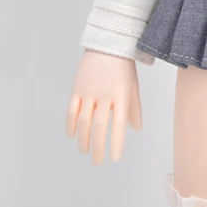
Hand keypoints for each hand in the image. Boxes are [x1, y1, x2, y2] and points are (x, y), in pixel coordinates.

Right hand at [66, 49, 141, 163]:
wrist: (107, 44)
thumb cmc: (123, 67)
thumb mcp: (133, 86)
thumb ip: (134, 108)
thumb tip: (136, 129)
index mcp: (121, 95)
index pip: (119, 125)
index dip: (116, 144)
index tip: (115, 159)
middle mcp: (104, 95)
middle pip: (99, 127)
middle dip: (98, 148)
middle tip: (97, 162)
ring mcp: (89, 91)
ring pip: (83, 122)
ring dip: (83, 140)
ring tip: (85, 151)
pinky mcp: (76, 88)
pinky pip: (71, 111)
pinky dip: (70, 125)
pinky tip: (72, 135)